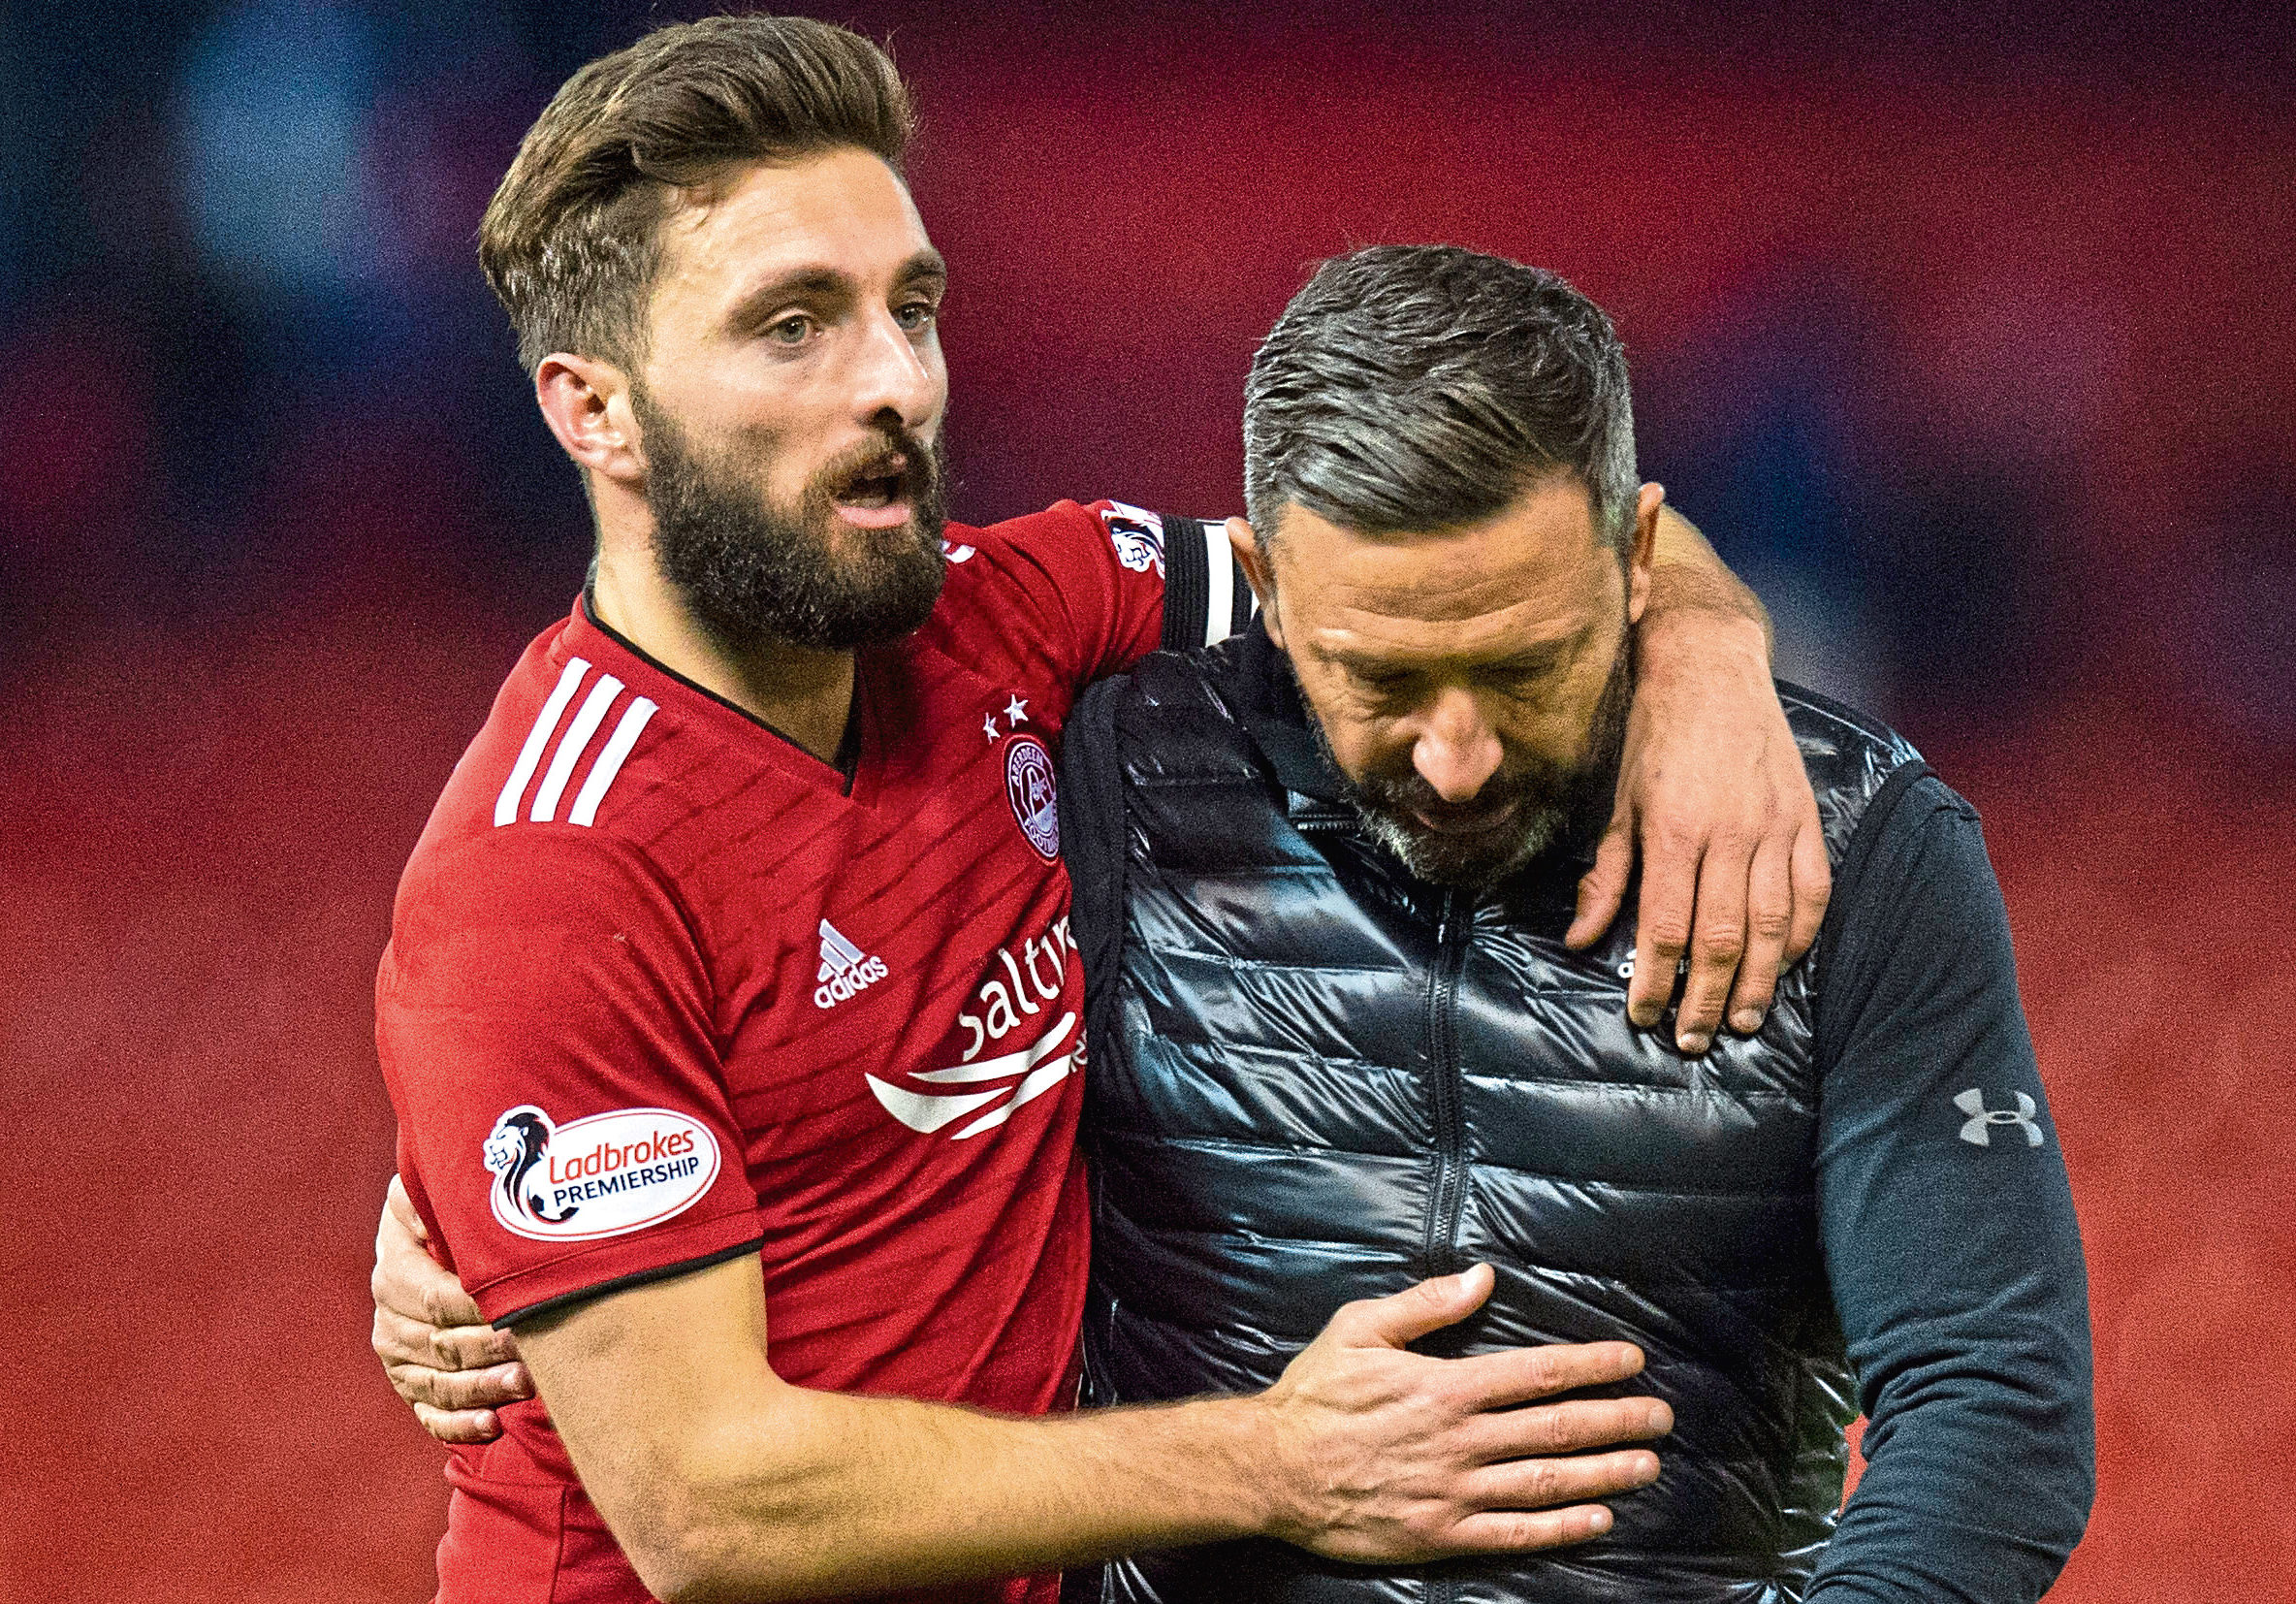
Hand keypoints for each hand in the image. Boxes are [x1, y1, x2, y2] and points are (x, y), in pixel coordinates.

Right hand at [371, 1174, 532, 1443]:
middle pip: (441, 1345)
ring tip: (525, 1386)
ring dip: (483, 1389)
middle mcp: (390, 1318)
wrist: (428, 1242)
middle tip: (536, 1357)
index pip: (437, 1299)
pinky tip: (491, 1424)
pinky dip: (459, 1423)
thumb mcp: (431, 1193)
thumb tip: (443, 1196)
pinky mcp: (411, 1385)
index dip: (479, 1310)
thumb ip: (435, 1195)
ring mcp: (398, 1357)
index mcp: (396, 1272)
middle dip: (490, 1353)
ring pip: (439, 1382)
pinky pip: (430, 1412)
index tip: (521, 1313)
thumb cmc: (446, 1213)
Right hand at [1257, 1264, 1669, 1560]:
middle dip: (1617, 1419)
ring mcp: (1454, 1491)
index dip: (1592, 1366)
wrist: (1272, 1469)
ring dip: (1605, 1473)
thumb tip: (1483, 1276)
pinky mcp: (1441, 1535)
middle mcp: (1461, 1440)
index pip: (1538, 1373)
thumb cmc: (1315, 1396)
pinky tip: (1598, 1521)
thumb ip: (1427, 1304)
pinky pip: (1515, 1534)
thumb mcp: (1360, 1328)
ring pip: (1547, 1481)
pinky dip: (1561, 1528)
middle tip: (1662, 1417)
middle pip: (1557, 1428)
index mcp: (1446, 1386)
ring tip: (1648, 1466)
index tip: (1632, 1360)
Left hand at [1567, 604, 1828, 1053]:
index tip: (1644, 1013)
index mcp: (1673, 830)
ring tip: (1743, 1020)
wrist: (1710, 664)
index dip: (1655, 979)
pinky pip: (1813, 890)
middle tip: (1695, 1039)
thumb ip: (1606, 876)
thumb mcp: (1618, 802)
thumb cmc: (1654, 734)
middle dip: (1705, 997)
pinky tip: (1784, 964)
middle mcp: (1729, 832)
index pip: (1666, 926)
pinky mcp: (1805, 816)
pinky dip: (1802, 935)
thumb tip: (1580, 939)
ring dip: (1758, 980)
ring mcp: (1774, 825)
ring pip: (1771, 924)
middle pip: (1721, 937)